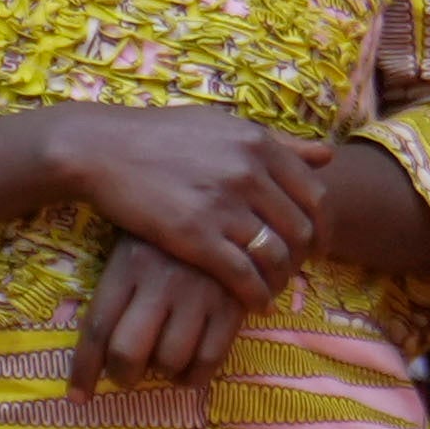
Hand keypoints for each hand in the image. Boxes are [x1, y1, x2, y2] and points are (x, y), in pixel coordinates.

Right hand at [57, 106, 315, 388]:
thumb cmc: (160, 135)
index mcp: (258, 144)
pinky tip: (257, 302)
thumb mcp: (222, 125)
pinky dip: (257, 294)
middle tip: (298, 272)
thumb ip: (275, 142)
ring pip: (276, 255)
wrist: (102, 150)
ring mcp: (222, 206)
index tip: (318, 244)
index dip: (323, 226)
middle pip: (301, 228)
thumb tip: (327, 155)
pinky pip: (244, 275)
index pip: (314, 194)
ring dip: (283, 278)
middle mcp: (248, 173)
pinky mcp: (195, 237)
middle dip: (306, 257)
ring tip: (275, 287)